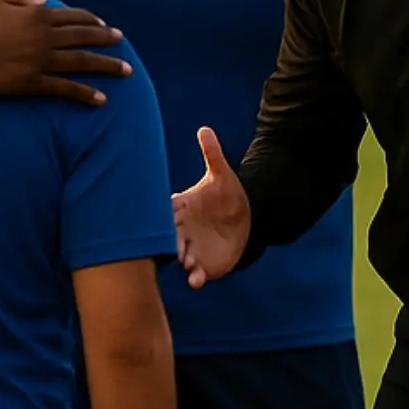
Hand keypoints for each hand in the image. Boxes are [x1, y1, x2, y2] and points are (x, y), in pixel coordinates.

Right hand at [0, 0, 128, 104]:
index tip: (104, 26)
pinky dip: (84, 93)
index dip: (91, 21)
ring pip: (80, 62)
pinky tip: (101, 98)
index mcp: (35, 15)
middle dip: (106, 40)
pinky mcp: (32, 82)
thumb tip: (43, 1)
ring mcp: (39, 60)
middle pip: (83, 38)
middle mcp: (43, 36)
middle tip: (122, 42)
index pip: (72, 17)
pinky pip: (64, 88)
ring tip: (125, 70)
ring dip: (106, 66)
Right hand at [172, 127, 250, 288]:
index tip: (161, 220)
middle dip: (168, 244)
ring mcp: (190, 249)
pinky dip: (194, 278)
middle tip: (174, 247)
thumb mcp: (222, 175)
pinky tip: (197, 280)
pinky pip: (195, 274)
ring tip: (188, 263)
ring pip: (179, 258)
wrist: (247, 220)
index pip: (165, 213)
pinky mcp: (204, 265)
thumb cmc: (228, 195)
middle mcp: (180, 231)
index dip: (161, 218)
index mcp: (180, 209)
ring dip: (182, 262)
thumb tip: (205, 129)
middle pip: (168, 239)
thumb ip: (212, 155)